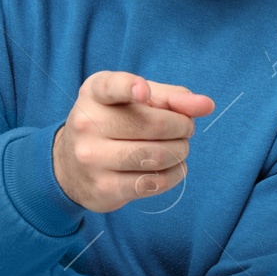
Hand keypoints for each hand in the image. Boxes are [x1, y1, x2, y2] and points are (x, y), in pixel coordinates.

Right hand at [51, 70, 215, 212]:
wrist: (70, 166)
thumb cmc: (114, 123)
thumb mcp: (135, 99)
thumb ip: (171, 97)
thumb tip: (206, 105)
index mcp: (95, 93)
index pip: (111, 87)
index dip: (130, 88)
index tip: (143, 92)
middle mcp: (86, 124)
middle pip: (153, 125)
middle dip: (182, 127)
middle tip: (186, 128)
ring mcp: (91, 158)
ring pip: (156, 156)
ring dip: (181, 151)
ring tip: (180, 148)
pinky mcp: (103, 188)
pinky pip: (153, 183)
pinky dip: (175, 174)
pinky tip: (174, 167)